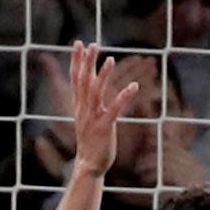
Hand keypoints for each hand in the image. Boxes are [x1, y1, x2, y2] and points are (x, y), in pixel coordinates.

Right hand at [57, 44, 140, 179]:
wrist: (89, 165)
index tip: (79, 44)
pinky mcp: (105, 127)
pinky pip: (114, 109)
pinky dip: (123, 97)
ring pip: (96, 92)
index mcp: (79, 106)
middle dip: (87, 62)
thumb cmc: (91, 143)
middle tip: (91, 44)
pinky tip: (133, 87)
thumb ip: (87, 104)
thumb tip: (90, 90)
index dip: (77, 61)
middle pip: (83, 81)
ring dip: (104, 75)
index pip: (76, 79)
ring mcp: (93, 118)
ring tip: (111, 59)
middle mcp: (83, 109)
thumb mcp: (86, 120)